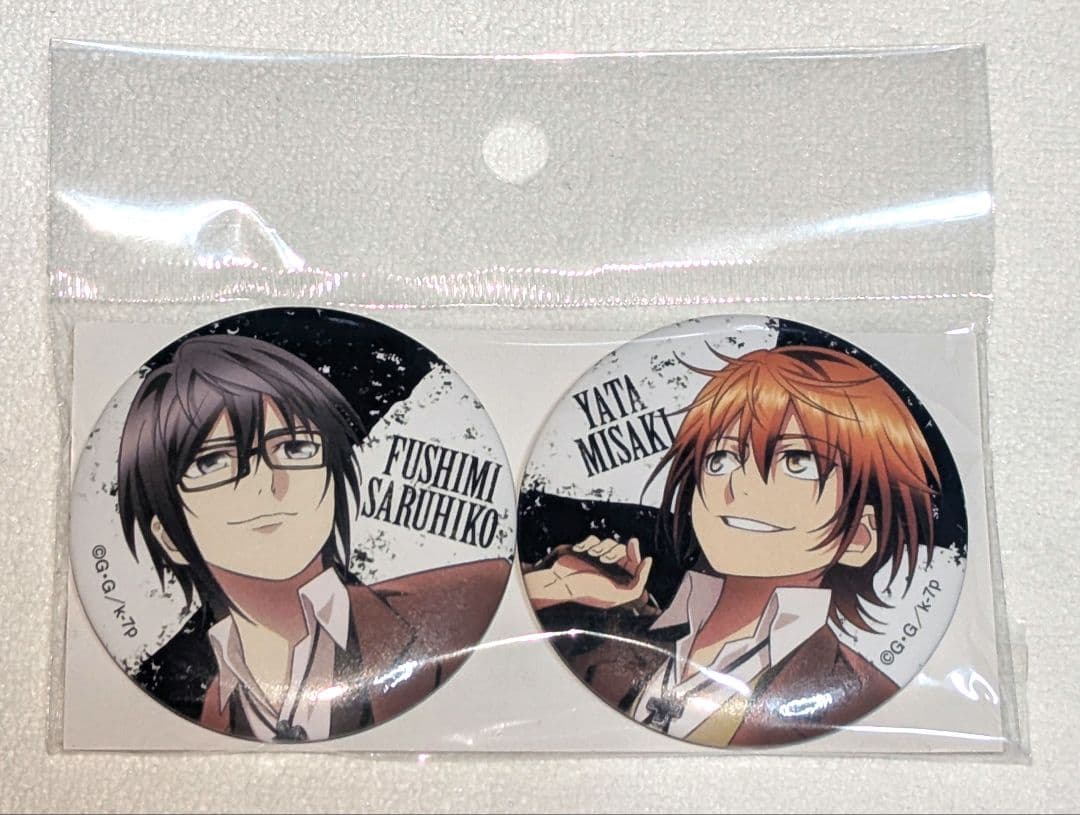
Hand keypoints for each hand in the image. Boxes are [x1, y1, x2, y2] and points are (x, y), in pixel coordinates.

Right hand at [525, 536, 652, 610]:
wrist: (560, 585)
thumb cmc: (588, 592)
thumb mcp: (620, 595)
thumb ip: (638, 583)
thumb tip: (647, 560)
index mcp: (616, 581)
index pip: (633, 563)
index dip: (635, 553)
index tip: (633, 544)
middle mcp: (607, 570)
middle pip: (622, 550)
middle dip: (618, 551)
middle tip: (610, 556)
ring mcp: (594, 559)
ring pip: (608, 543)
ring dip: (603, 547)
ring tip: (595, 557)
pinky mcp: (582, 551)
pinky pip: (593, 539)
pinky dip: (589, 543)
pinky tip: (581, 551)